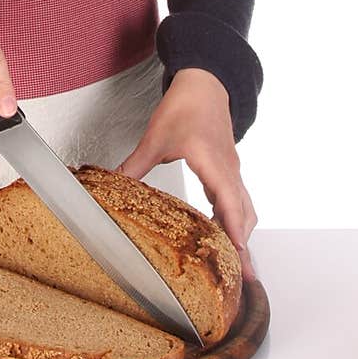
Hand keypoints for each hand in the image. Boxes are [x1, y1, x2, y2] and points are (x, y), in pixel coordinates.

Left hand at [115, 67, 258, 281]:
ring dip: (240, 232)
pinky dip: (236, 218)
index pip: (228, 199)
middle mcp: (228, 168)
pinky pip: (238, 198)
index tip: (239, 252)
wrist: (205, 82)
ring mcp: (232, 169)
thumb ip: (135, 165)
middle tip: (240, 276)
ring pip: (244, 206)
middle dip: (243, 243)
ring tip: (233, 262)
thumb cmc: (185, 106)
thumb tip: (113, 185)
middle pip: (243, 211)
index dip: (234, 227)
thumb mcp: (155, 137)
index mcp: (211, 161)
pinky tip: (223, 232)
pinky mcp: (229, 168)